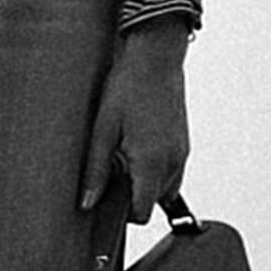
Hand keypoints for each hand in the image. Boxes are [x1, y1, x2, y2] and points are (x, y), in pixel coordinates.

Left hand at [79, 18, 189, 221]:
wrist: (156, 57)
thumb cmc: (127, 87)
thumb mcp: (103, 129)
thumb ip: (96, 170)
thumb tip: (87, 203)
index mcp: (151, 163)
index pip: (141, 213)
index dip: (121, 214)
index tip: (105, 199)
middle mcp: (172, 163)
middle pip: (152, 203)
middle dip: (132, 195)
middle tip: (110, 170)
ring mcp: (181, 153)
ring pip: (164, 189)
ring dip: (144, 183)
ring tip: (123, 156)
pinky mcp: (183, 144)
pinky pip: (171, 171)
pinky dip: (155, 169)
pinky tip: (137, 146)